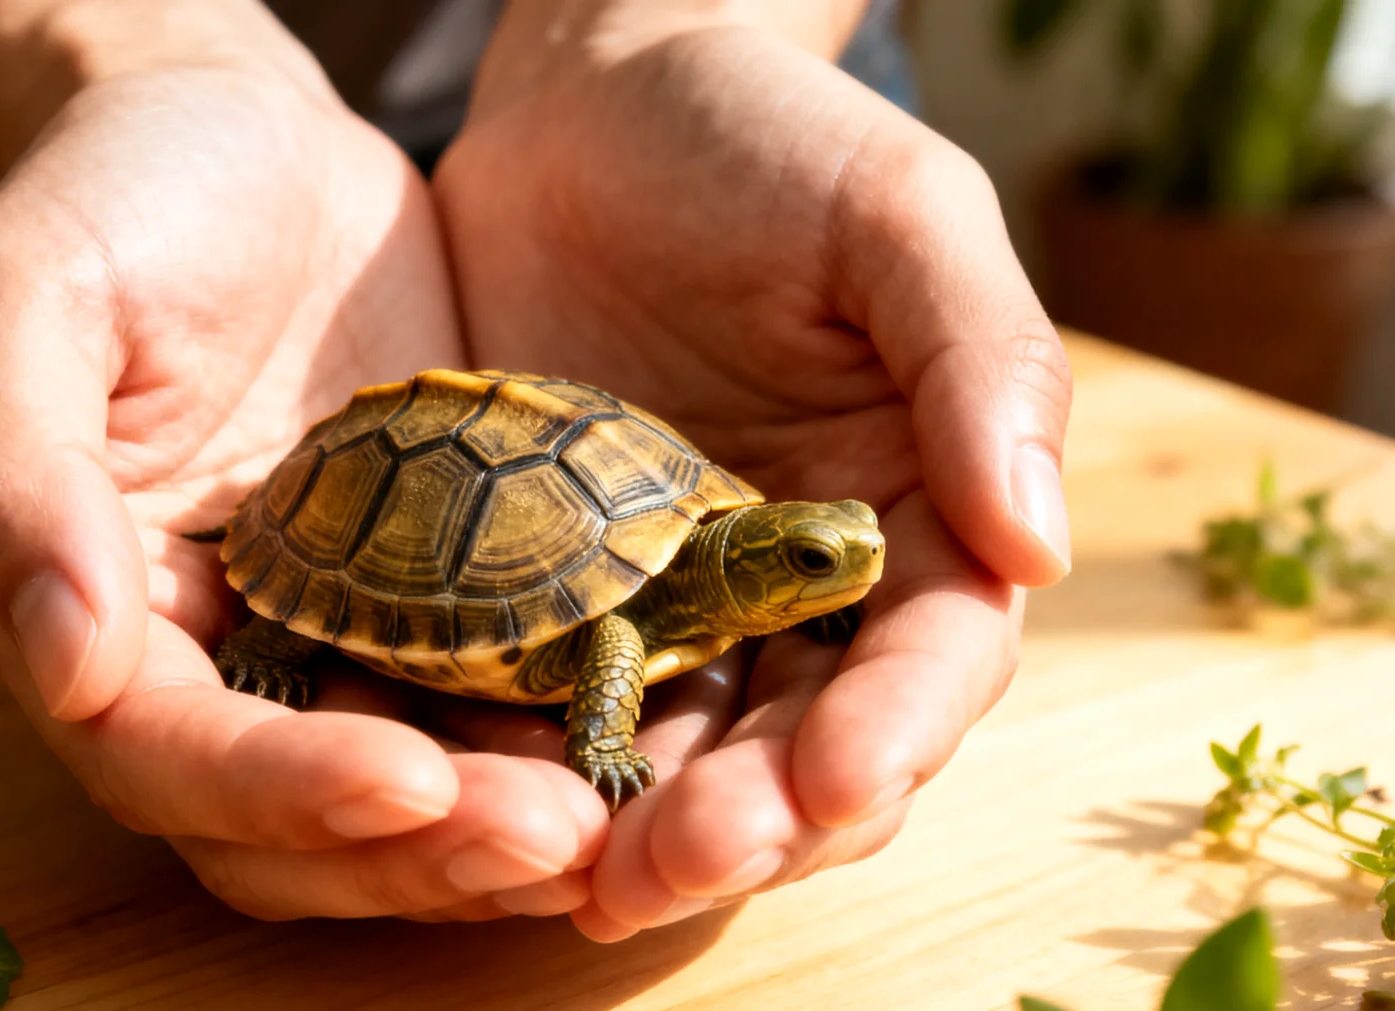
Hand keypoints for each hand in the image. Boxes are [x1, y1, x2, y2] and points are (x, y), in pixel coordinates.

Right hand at [0, 52, 607, 921]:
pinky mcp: (407, 610)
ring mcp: (305, 643)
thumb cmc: (122, 195)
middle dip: (410, 847)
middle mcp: (187, 660)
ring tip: (599, 821)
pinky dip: (531, 747)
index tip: (411, 781)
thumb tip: (63, 660)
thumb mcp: (32, 294)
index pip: (162, 752)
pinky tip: (618, 742)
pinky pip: (464, 714)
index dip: (279, 787)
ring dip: (483, 834)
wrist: (247, 142)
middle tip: (551, 835)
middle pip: (280, 823)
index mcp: (80, 607)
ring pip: (381, 802)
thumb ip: (12, 474)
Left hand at [432, 9, 1073, 938]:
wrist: (590, 102)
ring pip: (684, 746)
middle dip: (755, 819)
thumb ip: (979, 364)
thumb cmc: (765, 137)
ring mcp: (681, 591)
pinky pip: (560, 691)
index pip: (929, 656)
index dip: (892, 734)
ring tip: (583, 875)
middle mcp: (806, 579)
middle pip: (804, 739)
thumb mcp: (894, 218)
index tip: (835, 787)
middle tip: (673, 867)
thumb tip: (1037, 547)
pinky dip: (538, 756)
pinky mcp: (565, 584)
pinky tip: (488, 791)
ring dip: (644, 825)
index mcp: (912, 507)